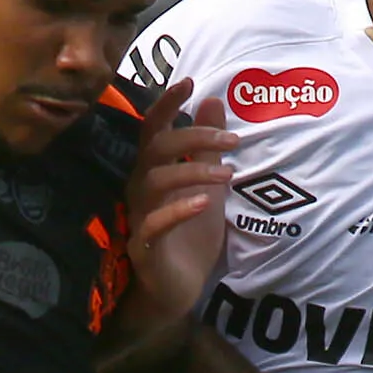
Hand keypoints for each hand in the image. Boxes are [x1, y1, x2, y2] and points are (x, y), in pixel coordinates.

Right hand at [122, 82, 236, 325]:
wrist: (176, 291)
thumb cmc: (188, 235)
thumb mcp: (206, 185)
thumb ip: (207, 148)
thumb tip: (212, 99)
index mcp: (153, 171)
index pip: (153, 129)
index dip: (166, 104)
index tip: (189, 81)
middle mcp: (141, 190)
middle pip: (156, 149)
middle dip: (193, 137)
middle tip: (232, 139)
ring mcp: (139, 218)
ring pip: (155, 182)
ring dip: (193, 171)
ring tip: (228, 174)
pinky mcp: (144, 248)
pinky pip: (154, 225)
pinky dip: (178, 211)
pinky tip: (203, 204)